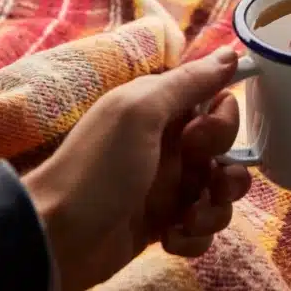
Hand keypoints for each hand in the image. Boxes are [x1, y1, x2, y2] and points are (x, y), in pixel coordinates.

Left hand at [21, 48, 252, 290]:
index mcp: (161, 112)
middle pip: (225, 153)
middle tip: (201, 182)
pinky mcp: (164, 226)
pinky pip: (201, 229)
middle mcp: (169, 147)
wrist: (58, 237)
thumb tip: (232, 51)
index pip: (216, 105)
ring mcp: (167, 189)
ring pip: (218, 194)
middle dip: (227, 171)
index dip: (222, 122)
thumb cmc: (99, 168)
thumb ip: (187, 82)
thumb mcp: (140, 112)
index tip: (199, 139)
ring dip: (216, 210)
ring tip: (190, 220)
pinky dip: (194, 238)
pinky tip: (170, 239)